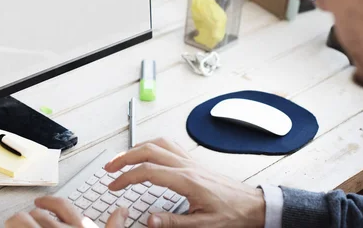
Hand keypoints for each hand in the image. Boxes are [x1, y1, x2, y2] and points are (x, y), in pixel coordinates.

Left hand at [5, 196, 128, 227]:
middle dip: (31, 217)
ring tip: (16, 227)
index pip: (61, 206)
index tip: (39, 202)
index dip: (48, 202)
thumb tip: (122, 211)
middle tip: (29, 224)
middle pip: (38, 213)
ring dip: (17, 223)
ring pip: (20, 220)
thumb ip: (114, 227)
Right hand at [104, 138, 265, 227]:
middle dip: (125, 157)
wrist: (253, 205)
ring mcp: (190, 161)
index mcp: (187, 180)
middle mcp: (187, 166)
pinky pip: (169, 145)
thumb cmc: (232, 214)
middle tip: (109, 167)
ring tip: (122, 158)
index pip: (148, 171)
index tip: (114, 185)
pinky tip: (147, 151)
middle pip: (148, 150)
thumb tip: (149, 220)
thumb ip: (174, 222)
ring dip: (137, 148)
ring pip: (158, 143)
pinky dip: (152, 145)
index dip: (126, 177)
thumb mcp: (203, 225)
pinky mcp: (194, 162)